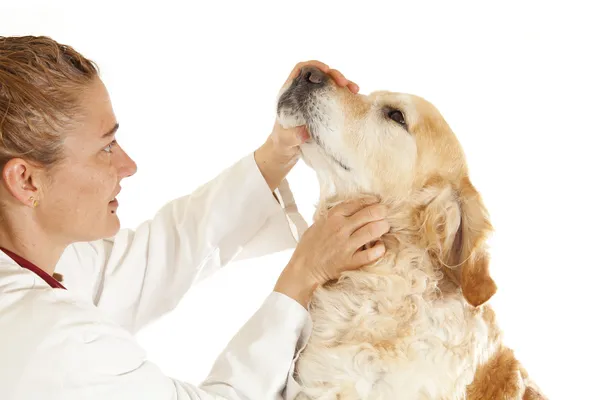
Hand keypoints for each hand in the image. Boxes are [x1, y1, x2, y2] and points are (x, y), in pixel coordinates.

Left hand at [254, 60, 358, 190]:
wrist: (285, 153)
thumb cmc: (281, 144)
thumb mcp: (284, 140)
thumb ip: (292, 136)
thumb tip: (305, 132)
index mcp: (290, 94)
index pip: (301, 70)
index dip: (313, 66)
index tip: (326, 70)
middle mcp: (304, 94)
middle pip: (320, 75)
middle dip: (334, 75)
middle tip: (344, 84)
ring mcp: (315, 101)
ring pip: (330, 85)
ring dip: (344, 84)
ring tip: (355, 90)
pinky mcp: (324, 110)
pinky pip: (336, 97)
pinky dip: (346, 96)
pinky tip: (355, 99)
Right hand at [274, 197, 389, 307]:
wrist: (304, 268)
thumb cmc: (310, 246)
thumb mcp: (318, 223)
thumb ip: (334, 216)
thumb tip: (351, 208)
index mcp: (332, 217)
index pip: (357, 203)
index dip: (371, 201)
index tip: (376, 202)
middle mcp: (340, 229)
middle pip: (369, 214)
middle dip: (382, 211)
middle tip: (385, 214)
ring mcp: (346, 245)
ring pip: (373, 230)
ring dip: (383, 227)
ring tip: (384, 227)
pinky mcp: (350, 261)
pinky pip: (371, 254)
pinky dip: (379, 249)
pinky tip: (380, 246)